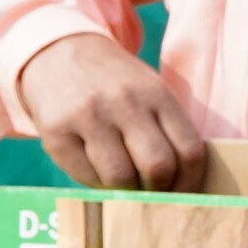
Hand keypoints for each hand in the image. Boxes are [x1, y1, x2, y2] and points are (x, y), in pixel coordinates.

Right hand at [15, 31, 213, 191]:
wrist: (59, 53)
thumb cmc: (116, 85)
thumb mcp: (151, 91)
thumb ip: (170, 129)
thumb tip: (186, 185)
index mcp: (157, 94)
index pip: (189, 151)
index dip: (191, 182)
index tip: (184, 194)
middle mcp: (124, 103)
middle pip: (157, 166)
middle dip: (159, 190)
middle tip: (153, 192)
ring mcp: (87, 116)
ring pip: (120, 177)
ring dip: (126, 191)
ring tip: (125, 184)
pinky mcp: (55, 131)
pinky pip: (85, 176)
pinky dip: (96, 184)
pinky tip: (98, 172)